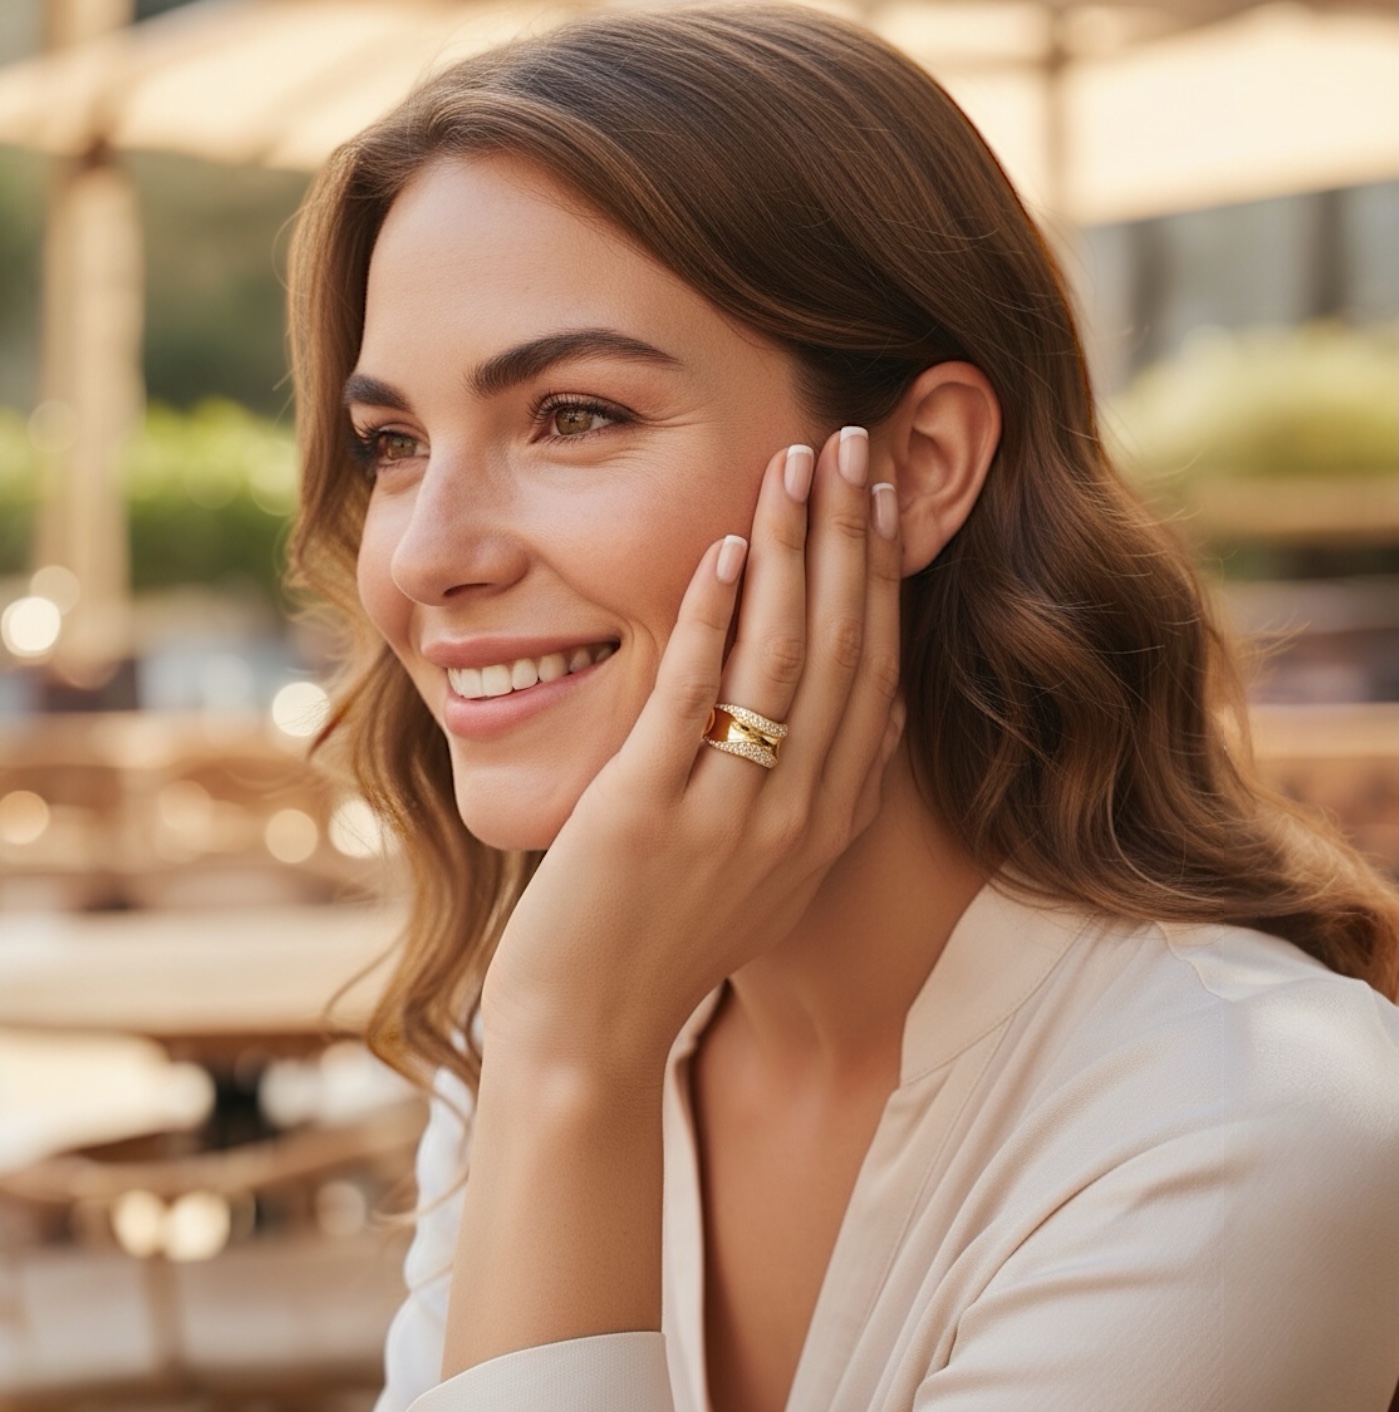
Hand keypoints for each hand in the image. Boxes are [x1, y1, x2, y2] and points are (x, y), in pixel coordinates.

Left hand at [480, 425, 904, 1078]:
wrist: (589, 1032)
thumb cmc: (666, 939)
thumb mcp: (773, 871)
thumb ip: (821, 792)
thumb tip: (870, 708)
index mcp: (827, 819)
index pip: (873, 671)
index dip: (881, 576)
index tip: (883, 496)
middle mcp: (797, 814)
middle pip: (839, 647)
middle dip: (850, 535)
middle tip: (855, 440)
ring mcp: (728, 817)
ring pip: (778, 659)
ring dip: (791, 551)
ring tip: (800, 462)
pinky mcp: (649, 816)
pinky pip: (694, 697)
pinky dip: (711, 616)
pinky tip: (721, 545)